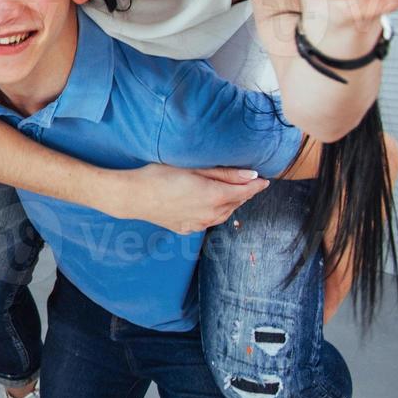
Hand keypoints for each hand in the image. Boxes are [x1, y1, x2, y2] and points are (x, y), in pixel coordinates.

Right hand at [112, 164, 268, 233]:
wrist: (133, 196)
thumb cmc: (159, 176)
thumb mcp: (193, 168)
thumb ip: (225, 173)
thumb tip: (251, 175)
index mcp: (215, 196)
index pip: (246, 191)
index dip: (257, 185)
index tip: (264, 179)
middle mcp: (211, 214)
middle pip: (236, 203)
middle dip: (243, 193)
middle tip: (246, 182)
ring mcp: (199, 224)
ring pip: (224, 214)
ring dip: (231, 204)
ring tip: (229, 193)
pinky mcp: (187, 229)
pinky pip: (209, 221)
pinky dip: (215, 212)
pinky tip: (208, 204)